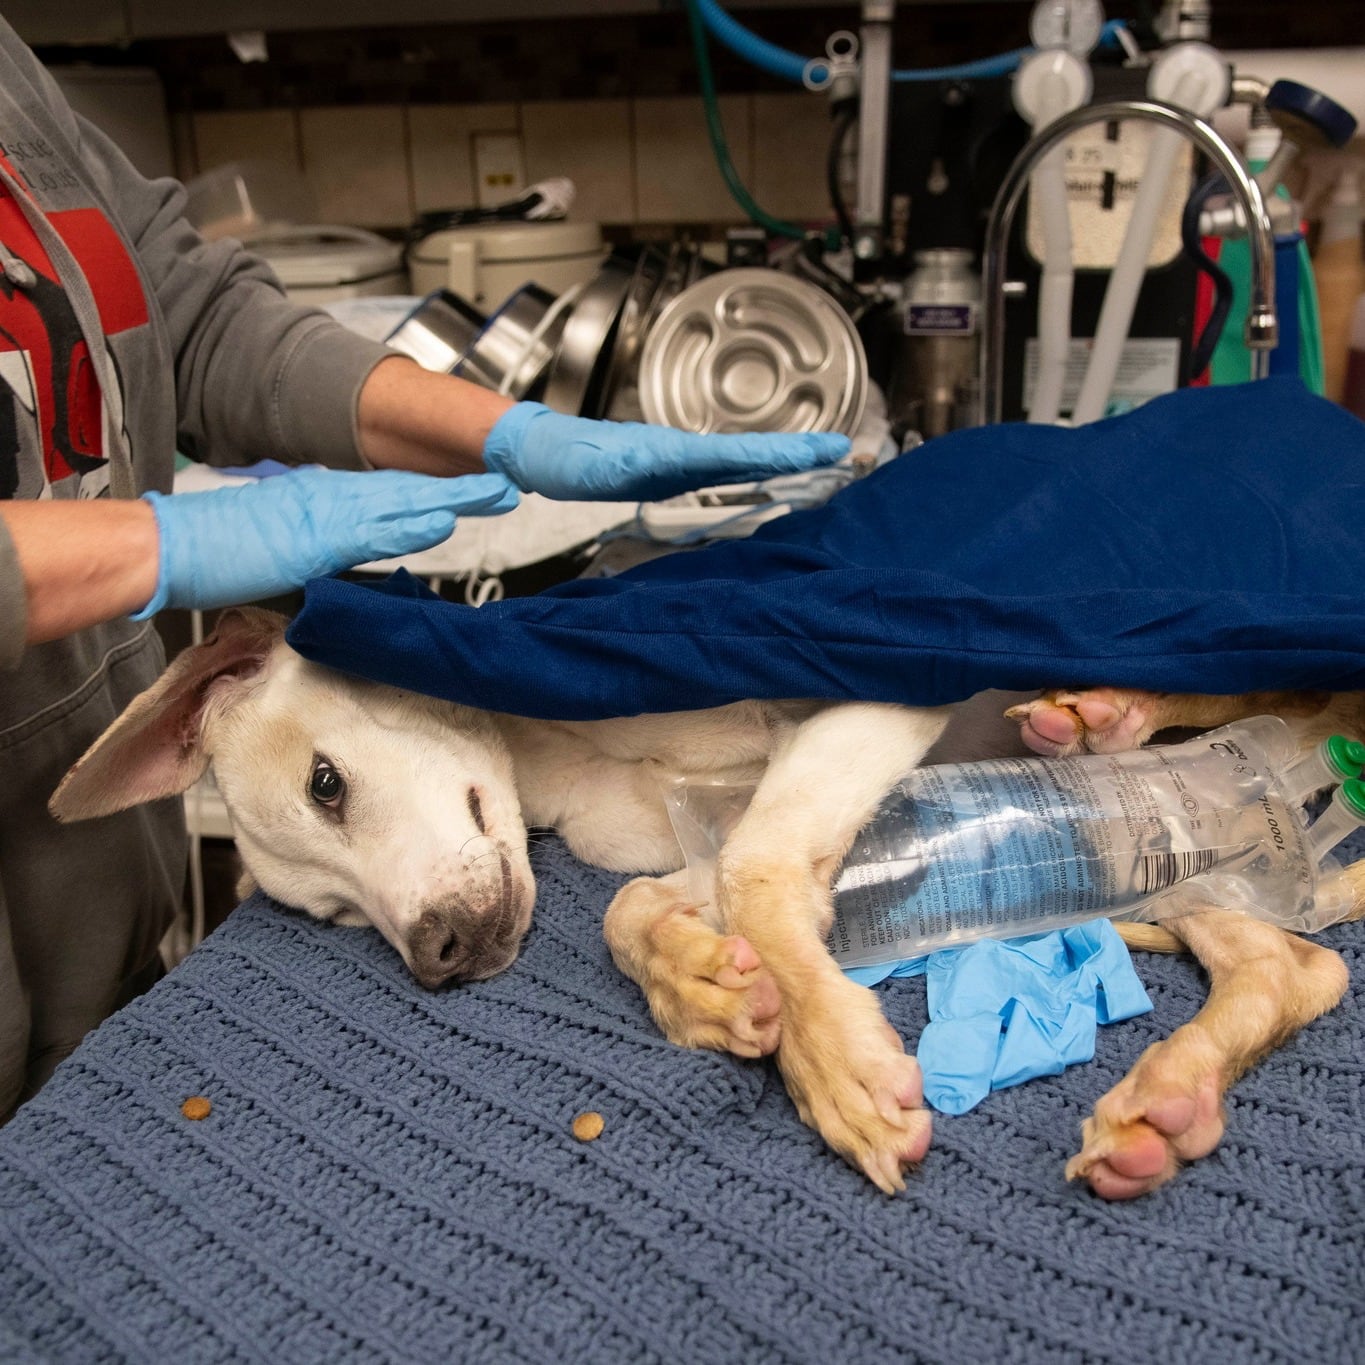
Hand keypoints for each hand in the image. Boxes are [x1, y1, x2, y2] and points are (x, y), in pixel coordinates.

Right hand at [133, 466, 518, 616]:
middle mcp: (331, 498)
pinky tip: (442, 519)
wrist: (172, 547)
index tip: (477, 492)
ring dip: (450, 498)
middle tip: (508, 486)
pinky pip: (372, 530)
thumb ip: (324, 561)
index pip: (393, 496)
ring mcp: (325, 515)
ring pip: (401, 504)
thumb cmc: (218, 555)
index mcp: (326, 501)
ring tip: (495, 494)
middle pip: (409, 492)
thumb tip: (354, 581)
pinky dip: (409, 524)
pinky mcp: (315, 537)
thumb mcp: (285, 554)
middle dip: (461, 489)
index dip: (438, 492)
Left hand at [482, 401, 850, 501]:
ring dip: (783, 459)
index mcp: (671, 452)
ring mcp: (681, 459)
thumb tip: (645, 466)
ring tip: (824, 459)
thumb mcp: (590, 468)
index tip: (821, 449)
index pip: (737, 453)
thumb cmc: (567, 458)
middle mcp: (682, 452)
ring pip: (740, 458)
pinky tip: (772, 474)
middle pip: (749, 452)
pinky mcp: (675, 468)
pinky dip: (756, 467)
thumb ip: (616, 468)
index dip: (781, 452)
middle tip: (842, 451)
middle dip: (797, 452)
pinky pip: (724, 467)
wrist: (547, 451)